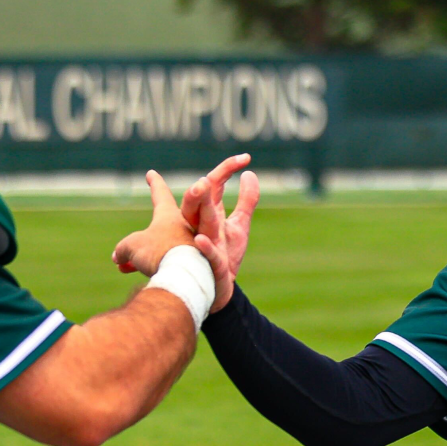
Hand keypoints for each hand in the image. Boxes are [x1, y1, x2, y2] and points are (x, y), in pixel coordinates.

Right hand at [111, 170, 197, 276]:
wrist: (184, 275)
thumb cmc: (157, 252)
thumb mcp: (132, 247)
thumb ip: (122, 248)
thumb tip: (117, 256)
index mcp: (169, 215)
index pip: (161, 194)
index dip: (155, 184)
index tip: (152, 173)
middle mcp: (183, 227)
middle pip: (161, 226)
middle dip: (142, 236)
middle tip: (131, 243)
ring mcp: (191, 246)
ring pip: (163, 249)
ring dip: (141, 257)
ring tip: (124, 266)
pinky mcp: (195, 266)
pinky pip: (172, 265)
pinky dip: (154, 269)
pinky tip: (134, 273)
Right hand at [179, 154, 260, 312]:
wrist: (220, 289)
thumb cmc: (225, 255)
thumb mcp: (240, 225)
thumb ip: (247, 200)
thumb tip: (249, 173)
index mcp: (208, 213)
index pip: (213, 184)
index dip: (227, 168)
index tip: (246, 157)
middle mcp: (202, 225)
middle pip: (196, 201)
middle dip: (199, 188)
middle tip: (204, 174)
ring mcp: (204, 243)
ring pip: (198, 221)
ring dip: (198, 204)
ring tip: (201, 186)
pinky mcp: (211, 263)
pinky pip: (206, 254)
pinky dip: (204, 247)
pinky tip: (201, 240)